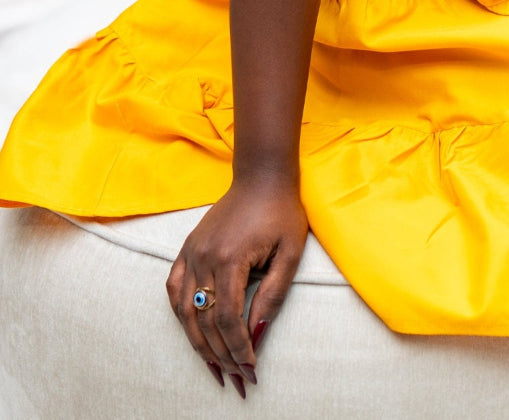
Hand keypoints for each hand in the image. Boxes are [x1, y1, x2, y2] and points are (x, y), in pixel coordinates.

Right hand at [165, 177, 307, 394]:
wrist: (262, 176)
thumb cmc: (281, 211)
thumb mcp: (289, 253)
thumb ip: (272, 294)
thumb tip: (257, 332)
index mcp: (230, 258)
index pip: (227, 319)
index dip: (238, 348)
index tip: (250, 368)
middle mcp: (203, 257)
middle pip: (205, 321)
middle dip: (222, 354)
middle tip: (237, 378)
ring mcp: (191, 252)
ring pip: (186, 311)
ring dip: (199, 343)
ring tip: (215, 366)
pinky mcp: (187, 248)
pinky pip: (174, 288)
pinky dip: (181, 314)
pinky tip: (193, 332)